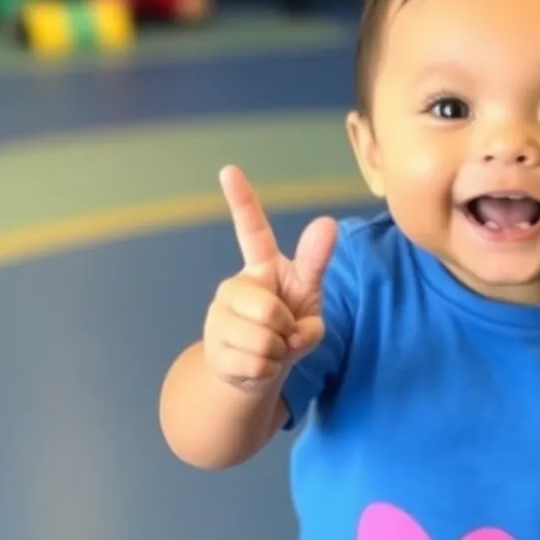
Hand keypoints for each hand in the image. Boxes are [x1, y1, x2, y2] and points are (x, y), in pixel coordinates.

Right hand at [202, 165, 337, 391]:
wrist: (257, 368)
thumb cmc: (288, 324)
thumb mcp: (310, 295)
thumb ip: (317, 264)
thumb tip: (325, 225)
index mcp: (262, 266)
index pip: (251, 228)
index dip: (242, 199)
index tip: (228, 170)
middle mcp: (234, 286)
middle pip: (270, 311)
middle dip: (288, 329)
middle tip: (284, 330)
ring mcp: (218, 317)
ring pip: (264, 341)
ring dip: (280, 352)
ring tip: (272, 347)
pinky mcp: (214, 349)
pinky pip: (258, 363)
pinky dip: (270, 369)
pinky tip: (259, 363)